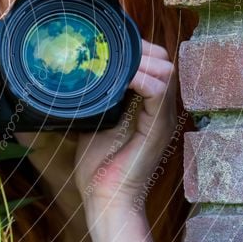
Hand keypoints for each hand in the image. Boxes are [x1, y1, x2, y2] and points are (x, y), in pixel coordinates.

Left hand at [73, 39, 178, 209]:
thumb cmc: (97, 165)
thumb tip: (76, 73)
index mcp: (148, 104)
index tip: (107, 44)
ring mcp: (162, 118)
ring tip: (112, 61)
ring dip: (139, 60)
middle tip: (109, 49)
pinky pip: (159, 92)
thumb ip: (97, 98)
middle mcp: (160, 108)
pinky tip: (119, 78)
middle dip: (138, 49)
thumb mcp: (95, 121)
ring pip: (165, 71)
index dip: (135, 48)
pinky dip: (140, 78)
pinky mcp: (158, 128)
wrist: (104, 197)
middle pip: (163, 60)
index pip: (154, 61)